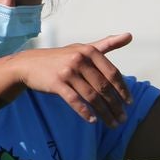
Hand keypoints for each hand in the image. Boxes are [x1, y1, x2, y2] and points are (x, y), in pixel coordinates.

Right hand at [6, 33, 133, 125]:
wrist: (30, 64)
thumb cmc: (61, 57)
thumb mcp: (83, 48)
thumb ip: (106, 44)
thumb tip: (130, 35)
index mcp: (90, 51)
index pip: (112, 73)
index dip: (122, 89)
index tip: (129, 103)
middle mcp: (80, 60)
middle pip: (103, 87)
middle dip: (115, 105)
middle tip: (123, 119)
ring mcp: (68, 72)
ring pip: (92, 96)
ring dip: (104, 112)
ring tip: (112, 123)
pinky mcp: (57, 83)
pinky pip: (74, 101)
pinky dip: (84, 112)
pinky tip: (93, 120)